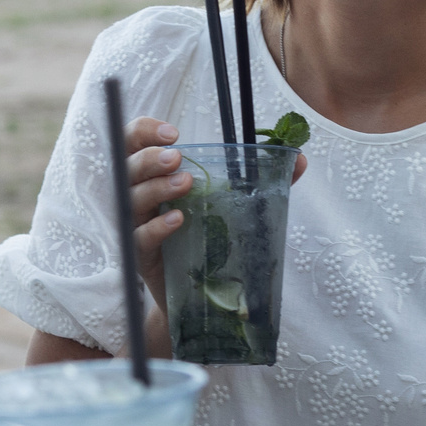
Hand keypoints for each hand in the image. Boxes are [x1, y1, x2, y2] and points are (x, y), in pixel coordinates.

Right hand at [123, 119, 306, 319]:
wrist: (199, 294)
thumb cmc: (211, 238)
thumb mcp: (234, 204)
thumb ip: (263, 181)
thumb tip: (299, 158)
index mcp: (154, 174)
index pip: (133, 141)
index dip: (144, 131)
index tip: (173, 133)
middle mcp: (139, 196)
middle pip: (126, 166)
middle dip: (149, 157)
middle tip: (177, 157)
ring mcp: (136, 226)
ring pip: (130, 200)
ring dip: (155, 188)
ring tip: (186, 184)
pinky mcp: (141, 256)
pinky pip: (139, 238)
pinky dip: (157, 227)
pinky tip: (179, 220)